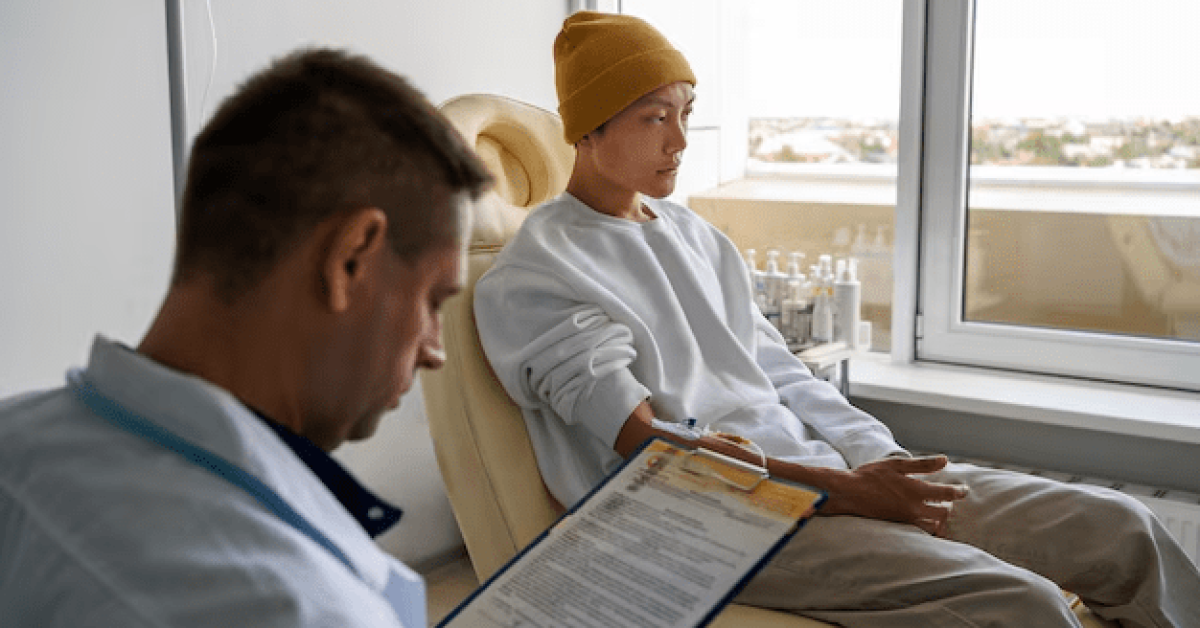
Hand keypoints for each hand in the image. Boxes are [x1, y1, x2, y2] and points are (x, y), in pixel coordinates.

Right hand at [819, 455, 968, 536]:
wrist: (849, 493)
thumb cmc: (870, 475)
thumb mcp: (897, 464)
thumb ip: (923, 465)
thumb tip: (945, 460)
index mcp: (916, 490)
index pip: (947, 494)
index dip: (959, 492)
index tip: (964, 490)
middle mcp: (914, 508)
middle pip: (944, 513)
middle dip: (949, 507)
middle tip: (949, 501)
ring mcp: (906, 519)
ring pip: (933, 526)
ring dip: (939, 520)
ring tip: (939, 513)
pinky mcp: (898, 526)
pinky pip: (920, 531)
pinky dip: (927, 527)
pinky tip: (925, 522)